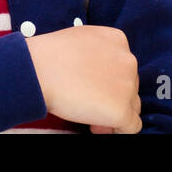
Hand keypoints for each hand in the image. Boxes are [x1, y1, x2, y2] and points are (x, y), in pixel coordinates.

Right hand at [25, 25, 141, 132]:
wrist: (38, 70)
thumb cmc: (49, 55)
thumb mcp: (81, 40)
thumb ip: (97, 52)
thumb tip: (99, 74)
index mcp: (118, 41)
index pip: (124, 66)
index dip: (110, 81)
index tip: (93, 89)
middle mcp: (128, 61)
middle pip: (130, 86)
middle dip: (112, 98)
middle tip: (88, 106)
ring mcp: (127, 86)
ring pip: (132, 106)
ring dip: (115, 113)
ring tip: (92, 120)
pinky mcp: (121, 110)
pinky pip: (131, 127)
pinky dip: (117, 131)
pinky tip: (97, 129)